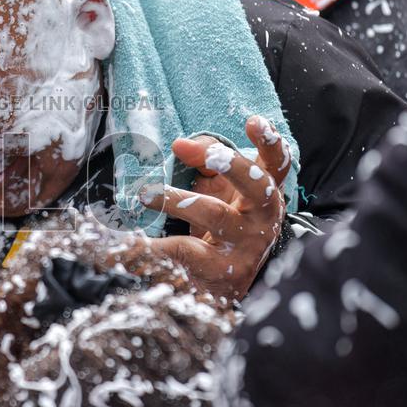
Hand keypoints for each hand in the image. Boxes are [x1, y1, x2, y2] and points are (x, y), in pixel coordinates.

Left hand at [137, 115, 289, 299]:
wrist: (225, 286)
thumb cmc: (222, 227)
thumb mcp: (220, 191)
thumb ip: (207, 161)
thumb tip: (182, 145)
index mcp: (265, 193)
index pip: (277, 163)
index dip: (270, 141)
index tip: (253, 121)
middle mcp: (263, 217)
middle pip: (255, 185)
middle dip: (227, 162)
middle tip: (185, 146)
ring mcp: (245, 245)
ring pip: (214, 214)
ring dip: (176, 199)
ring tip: (145, 194)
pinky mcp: (221, 269)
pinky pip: (183, 250)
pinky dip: (152, 245)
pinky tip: (129, 242)